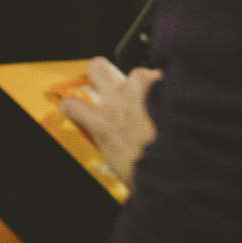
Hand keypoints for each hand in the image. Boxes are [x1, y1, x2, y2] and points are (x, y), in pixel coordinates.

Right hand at [57, 57, 161, 188]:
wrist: (170, 171)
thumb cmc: (144, 175)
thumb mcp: (116, 163)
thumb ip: (112, 146)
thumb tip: (118, 150)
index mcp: (100, 124)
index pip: (71, 104)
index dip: (71, 105)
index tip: (75, 107)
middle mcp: (115, 104)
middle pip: (97, 67)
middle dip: (100, 71)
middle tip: (109, 83)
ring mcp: (138, 96)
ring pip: (134, 72)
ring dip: (141, 81)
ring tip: (149, 92)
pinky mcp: (161, 95)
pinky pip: (162, 81)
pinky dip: (166, 88)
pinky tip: (170, 97)